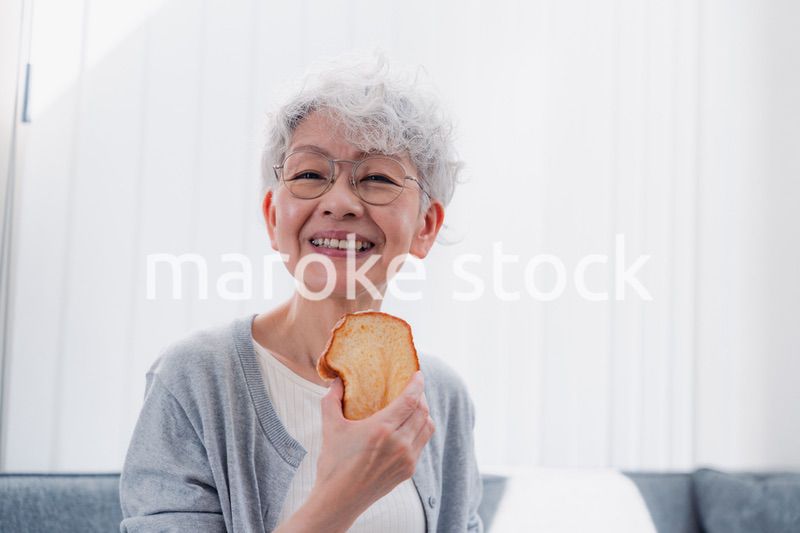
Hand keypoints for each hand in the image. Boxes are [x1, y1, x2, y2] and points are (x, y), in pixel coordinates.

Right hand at [313, 371, 434, 516]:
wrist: (339, 500)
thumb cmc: (334, 463)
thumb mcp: (330, 427)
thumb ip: (332, 399)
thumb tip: (337, 380)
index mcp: (381, 430)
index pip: (410, 401)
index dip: (417, 384)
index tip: (418, 374)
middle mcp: (399, 444)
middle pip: (423, 411)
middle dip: (421, 396)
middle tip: (413, 388)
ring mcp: (406, 459)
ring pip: (427, 427)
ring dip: (424, 413)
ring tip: (414, 406)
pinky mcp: (408, 470)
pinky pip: (422, 444)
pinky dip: (420, 431)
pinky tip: (409, 427)